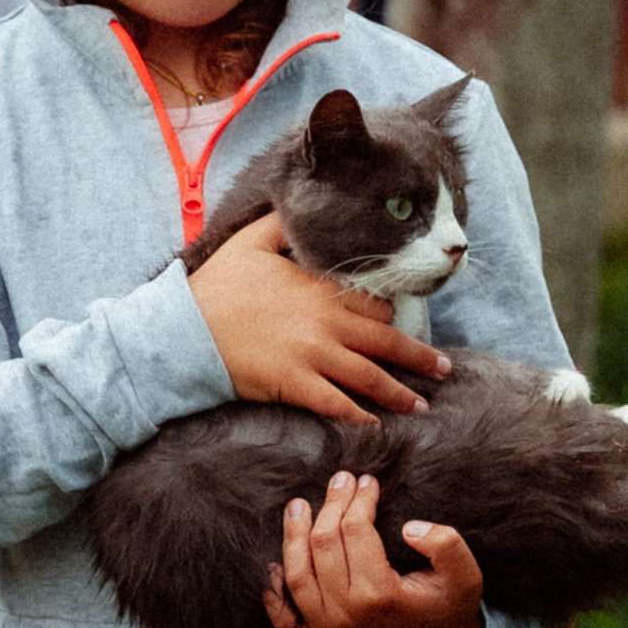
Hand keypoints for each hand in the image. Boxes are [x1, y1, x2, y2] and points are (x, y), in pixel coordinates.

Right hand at [189, 213, 451, 425]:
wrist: (184, 329)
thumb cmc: (217, 285)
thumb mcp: (251, 240)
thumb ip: (284, 224)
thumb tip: (301, 202)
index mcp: (320, 288)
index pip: (374, 303)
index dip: (390, 315)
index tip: (399, 326)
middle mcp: (325, 322)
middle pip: (385, 342)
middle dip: (418, 358)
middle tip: (443, 370)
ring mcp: (312, 356)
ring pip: (369, 377)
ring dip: (399, 393)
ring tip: (421, 404)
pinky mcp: (294, 385)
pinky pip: (336, 404)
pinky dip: (358, 416)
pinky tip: (375, 424)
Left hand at [264, 472, 485, 627]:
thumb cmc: (449, 612)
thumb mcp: (466, 577)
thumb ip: (447, 545)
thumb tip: (410, 526)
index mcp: (380, 595)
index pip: (356, 531)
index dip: (359, 499)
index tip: (367, 481)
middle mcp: (346, 617)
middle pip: (323, 546)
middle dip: (330, 506)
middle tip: (338, 481)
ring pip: (297, 576)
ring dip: (292, 537)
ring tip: (297, 507)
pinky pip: (284, 621)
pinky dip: (273, 595)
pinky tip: (272, 566)